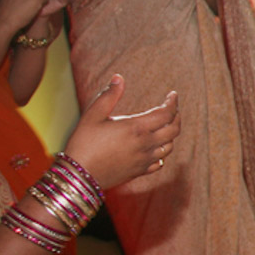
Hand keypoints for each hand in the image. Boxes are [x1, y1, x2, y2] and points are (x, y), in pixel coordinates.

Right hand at [62, 76, 180, 187]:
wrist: (77, 176)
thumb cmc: (83, 144)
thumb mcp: (92, 116)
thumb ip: (108, 96)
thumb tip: (119, 78)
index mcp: (136, 128)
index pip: (166, 113)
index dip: (173, 102)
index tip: (173, 95)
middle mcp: (145, 144)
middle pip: (174, 129)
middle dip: (176, 116)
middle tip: (172, 108)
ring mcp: (144, 160)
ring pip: (169, 146)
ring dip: (171, 134)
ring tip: (166, 125)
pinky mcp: (139, 172)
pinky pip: (160, 163)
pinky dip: (162, 153)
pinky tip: (156, 148)